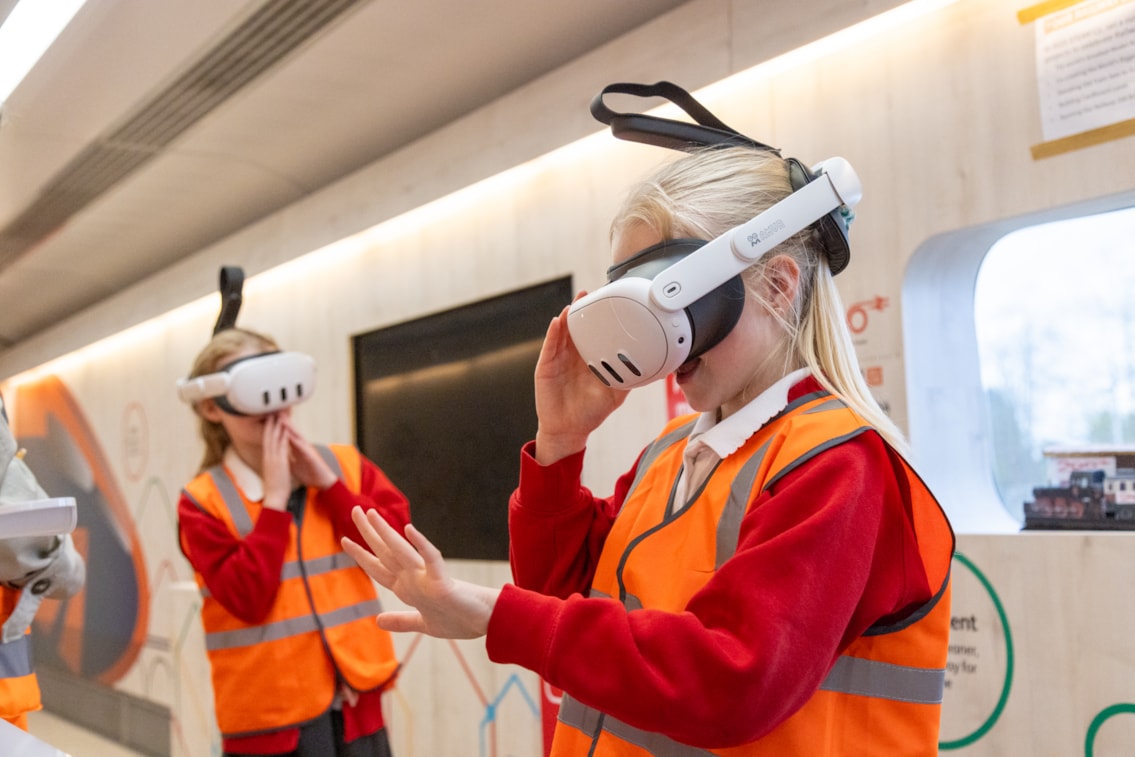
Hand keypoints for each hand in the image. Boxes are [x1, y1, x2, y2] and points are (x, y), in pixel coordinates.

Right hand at [260, 415, 291, 510]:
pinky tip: (284, 428)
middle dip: (270, 422)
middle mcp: (268, 456)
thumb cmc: (275, 487)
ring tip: (277, 413)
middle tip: (271, 410)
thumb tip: (272, 459)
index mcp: (267, 458)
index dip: (267, 428)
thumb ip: (272, 464)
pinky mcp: (279, 462)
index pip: (266, 440)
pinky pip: (280, 446)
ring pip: (273, 438)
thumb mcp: (272, 472)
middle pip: (267, 436)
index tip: (269, 418)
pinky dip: (282, 436)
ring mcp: (273, 458)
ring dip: (275, 425)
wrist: (274, 497)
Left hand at [280, 417, 336, 489]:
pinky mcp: (312, 456)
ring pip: (298, 437)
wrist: (322, 481)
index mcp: (296, 449)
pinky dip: (297, 442)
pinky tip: (291, 437)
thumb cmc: (309, 472)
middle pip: (292, 432)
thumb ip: (286, 457)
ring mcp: (308, 450)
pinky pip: (303, 448)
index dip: (278, 427)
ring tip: (282, 419)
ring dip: (290, 428)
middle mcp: (302, 447)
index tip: (270, 418)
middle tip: (276, 411)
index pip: (286, 435)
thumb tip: (277, 454)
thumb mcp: (293, 464)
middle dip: (284, 422)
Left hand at [342, 507, 498, 638]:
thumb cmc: (459, 619)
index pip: (379, 568)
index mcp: (408, 588)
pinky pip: (431, 560)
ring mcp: (428, 578)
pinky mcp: (443, 582)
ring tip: (371, 514)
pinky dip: (420, 545)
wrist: (486, 622)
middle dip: (369, 533)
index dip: (361, 555)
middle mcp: (414, 579)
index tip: (345, 539)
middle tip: (355, 509)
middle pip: (386, 553)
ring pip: (402, 552)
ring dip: (385, 533)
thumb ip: (401, 620)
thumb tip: (378, 621)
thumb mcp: (423, 624)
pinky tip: (409, 529)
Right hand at [533, 301, 627, 463]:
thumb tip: (651, 369)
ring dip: (568, 316)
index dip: (600, 318)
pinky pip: (549, 346)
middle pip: (577, 327)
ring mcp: (559, 358)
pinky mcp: (546, 366)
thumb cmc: (591, 412)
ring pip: (563, 332)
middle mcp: (574, 354)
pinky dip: (553, 333)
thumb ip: (628, 379)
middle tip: (590, 294)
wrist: (569, 429)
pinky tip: (558, 322)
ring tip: (575, 303)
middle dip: (583, 310)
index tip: (608, 301)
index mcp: (591, 358)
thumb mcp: (615, 394)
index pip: (595, 333)